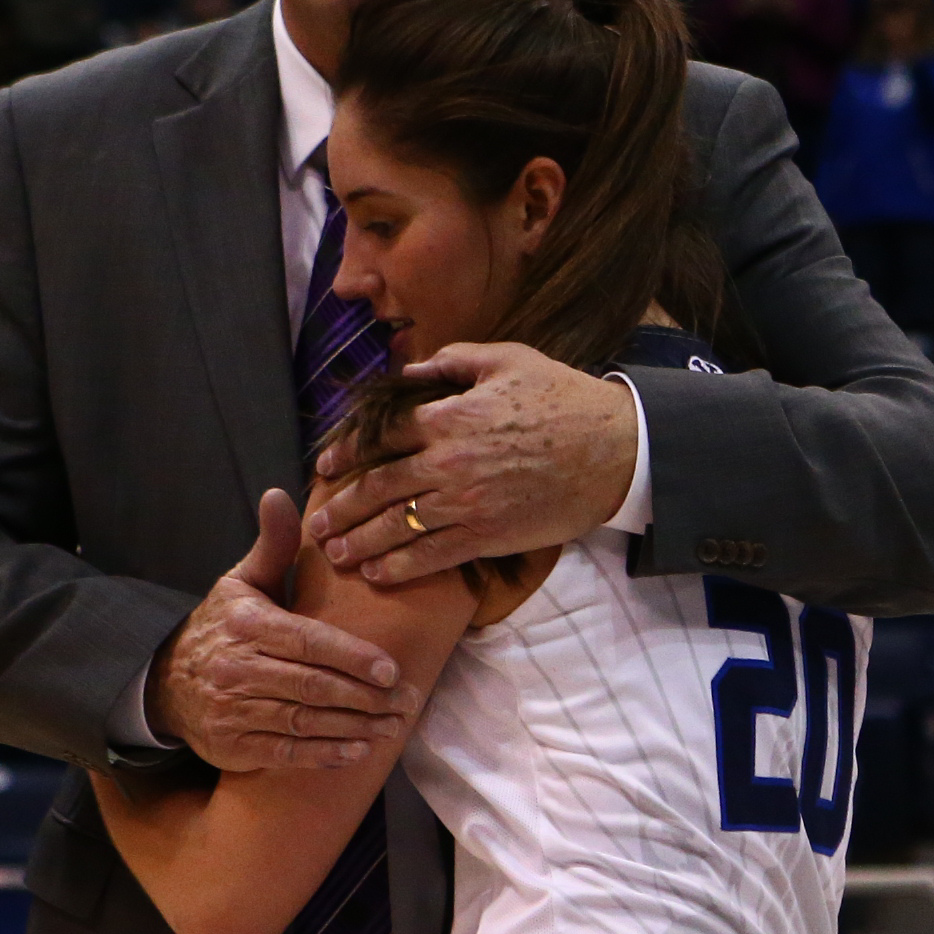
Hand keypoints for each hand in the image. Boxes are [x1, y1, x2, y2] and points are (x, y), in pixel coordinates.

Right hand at [147, 489, 415, 770]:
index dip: (353, 657)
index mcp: (246, 624)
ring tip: (392, 727)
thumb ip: (272, 545)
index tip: (392, 670)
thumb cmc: (221, 627)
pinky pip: (286, 752)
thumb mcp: (241, 582)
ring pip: (305, 721)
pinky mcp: (233, 745)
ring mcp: (233, 710)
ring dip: (354, 727)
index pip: (309, 641)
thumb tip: (280, 494)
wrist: (164, 682)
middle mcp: (237, 667)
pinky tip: (358, 750)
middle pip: (313, 685)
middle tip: (408, 701)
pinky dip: (324, 755)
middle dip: (366, 697)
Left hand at [309, 344, 636, 583]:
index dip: (346, 451)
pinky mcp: (487, 535)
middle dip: (340, 507)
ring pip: (396, 526)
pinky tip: (376, 574)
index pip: (381, 436)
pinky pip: (432, 556)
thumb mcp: (508, 359)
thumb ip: (454, 360)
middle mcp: (448, 462)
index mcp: (448, 416)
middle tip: (318, 523)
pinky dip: (399, 567)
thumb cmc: (563, 398)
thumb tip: (414, 367)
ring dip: (359, 542)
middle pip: (377, 487)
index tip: (326, 466)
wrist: (615, 449)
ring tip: (335, 553)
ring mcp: (466, 503)